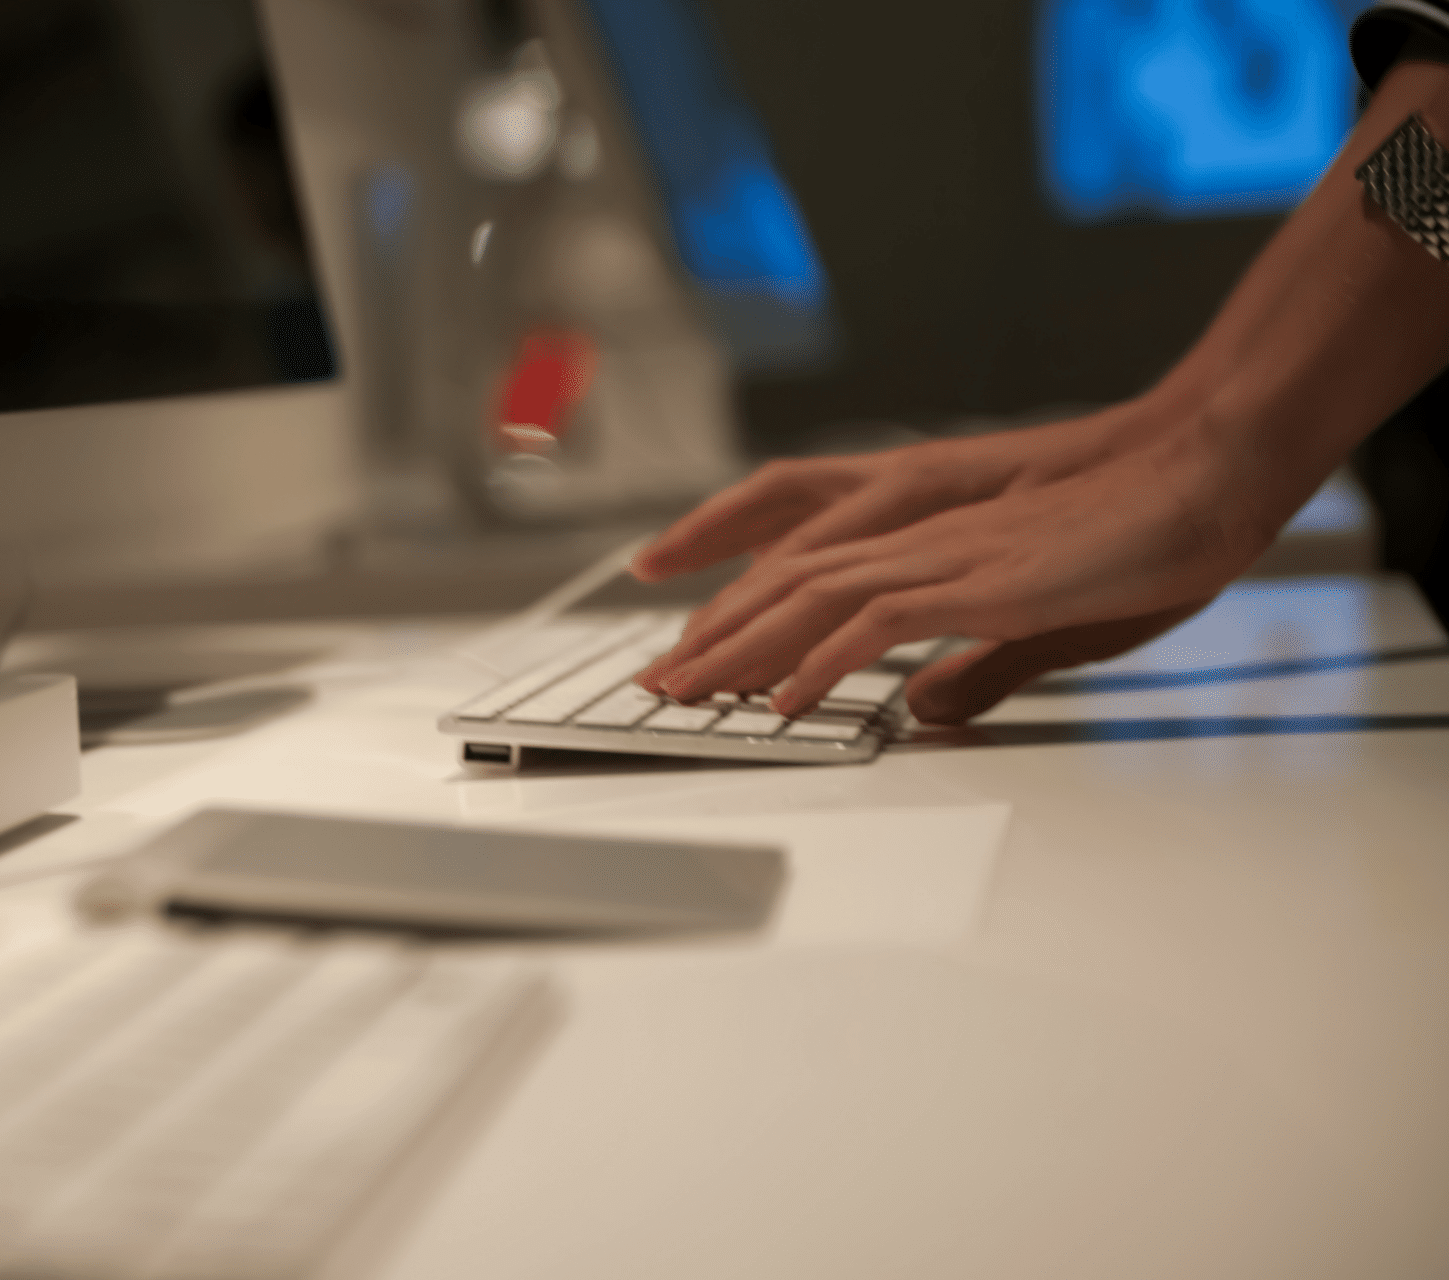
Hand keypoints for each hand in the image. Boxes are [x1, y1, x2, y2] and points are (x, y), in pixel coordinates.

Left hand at [626, 407, 1291, 722]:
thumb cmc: (1142, 541)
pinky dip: (821, 659)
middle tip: (655, 682)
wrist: (1208, 478)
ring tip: (687, 692)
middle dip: (711, 633)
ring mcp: (942, 553)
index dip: (738, 608)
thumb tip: (927, 706)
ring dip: (740, 648)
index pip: (803, 571)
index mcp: (927, 544)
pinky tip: (783, 697)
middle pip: (782, 582)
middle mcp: (916, 537)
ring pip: (808, 596)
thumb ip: (978, 666)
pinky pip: (876, 620)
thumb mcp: (1043, 624)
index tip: (691, 654)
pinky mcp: (978, 577)